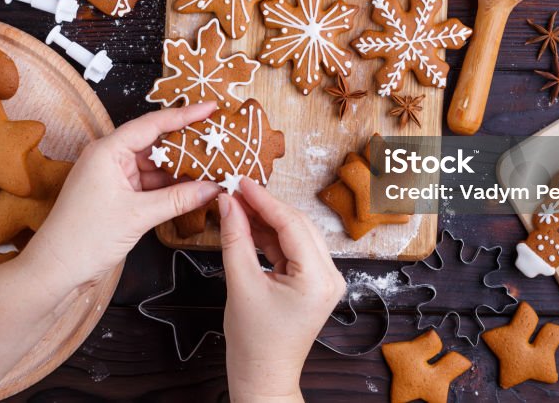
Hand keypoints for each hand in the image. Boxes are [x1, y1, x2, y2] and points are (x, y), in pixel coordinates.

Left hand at [21, 103, 220, 295]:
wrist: (56, 268)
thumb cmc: (84, 237)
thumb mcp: (138, 215)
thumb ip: (178, 199)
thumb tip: (212, 187)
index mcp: (108, 150)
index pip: (152, 124)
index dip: (184, 115)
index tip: (210, 108)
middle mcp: (110, 158)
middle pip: (155, 143)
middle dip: (186, 143)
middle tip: (217, 139)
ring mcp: (113, 177)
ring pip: (155, 165)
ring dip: (180, 168)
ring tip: (212, 165)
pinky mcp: (118, 195)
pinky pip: (150, 183)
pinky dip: (170, 186)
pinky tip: (193, 188)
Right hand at [220, 177, 346, 401]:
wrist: (263, 375)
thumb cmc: (254, 341)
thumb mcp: (240, 284)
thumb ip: (235, 238)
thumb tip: (228, 203)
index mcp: (318, 278)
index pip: (291, 225)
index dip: (263, 200)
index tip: (240, 182)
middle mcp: (330, 276)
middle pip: (297, 225)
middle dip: (265, 207)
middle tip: (235, 191)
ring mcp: (325, 279)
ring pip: (295, 234)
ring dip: (267, 220)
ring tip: (237, 206)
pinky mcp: (314, 282)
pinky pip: (293, 249)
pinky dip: (271, 237)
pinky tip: (249, 226)